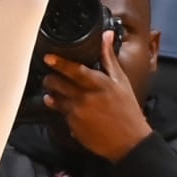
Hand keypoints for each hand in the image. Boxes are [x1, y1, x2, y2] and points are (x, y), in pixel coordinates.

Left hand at [40, 26, 150, 160]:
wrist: (129, 142)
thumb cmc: (127, 109)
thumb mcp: (120, 81)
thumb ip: (109, 58)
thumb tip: (107, 35)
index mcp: (98, 84)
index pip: (74, 70)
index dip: (59, 63)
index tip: (48, 57)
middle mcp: (85, 98)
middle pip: (58, 84)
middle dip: (50, 79)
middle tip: (50, 76)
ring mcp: (77, 114)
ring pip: (56, 99)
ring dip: (53, 94)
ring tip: (54, 91)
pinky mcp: (73, 127)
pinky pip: (63, 115)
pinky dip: (64, 110)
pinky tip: (70, 109)